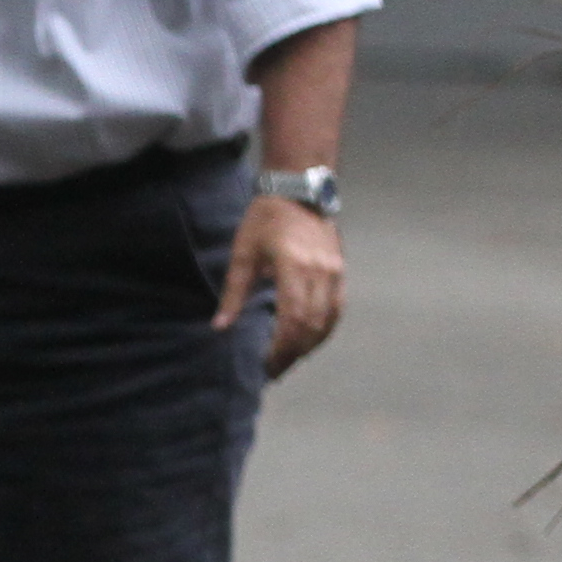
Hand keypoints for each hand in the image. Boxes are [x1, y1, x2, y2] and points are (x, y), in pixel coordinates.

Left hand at [217, 196, 344, 372]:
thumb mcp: (243, 254)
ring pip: (327, 322)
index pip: (293, 319)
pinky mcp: (340, 271)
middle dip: (293, 353)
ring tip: (289, 359)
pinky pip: (336, 310)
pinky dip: (324, 330)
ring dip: (309, 345)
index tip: (266, 364)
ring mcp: (334, 272)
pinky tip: (309, 340)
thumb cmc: (264, 220)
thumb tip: (220, 327)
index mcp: (292, 267)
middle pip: (312, 326)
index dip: (281, 347)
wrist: (297, 191)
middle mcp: (319, 272)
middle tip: (275, 370)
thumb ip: (234, 293)